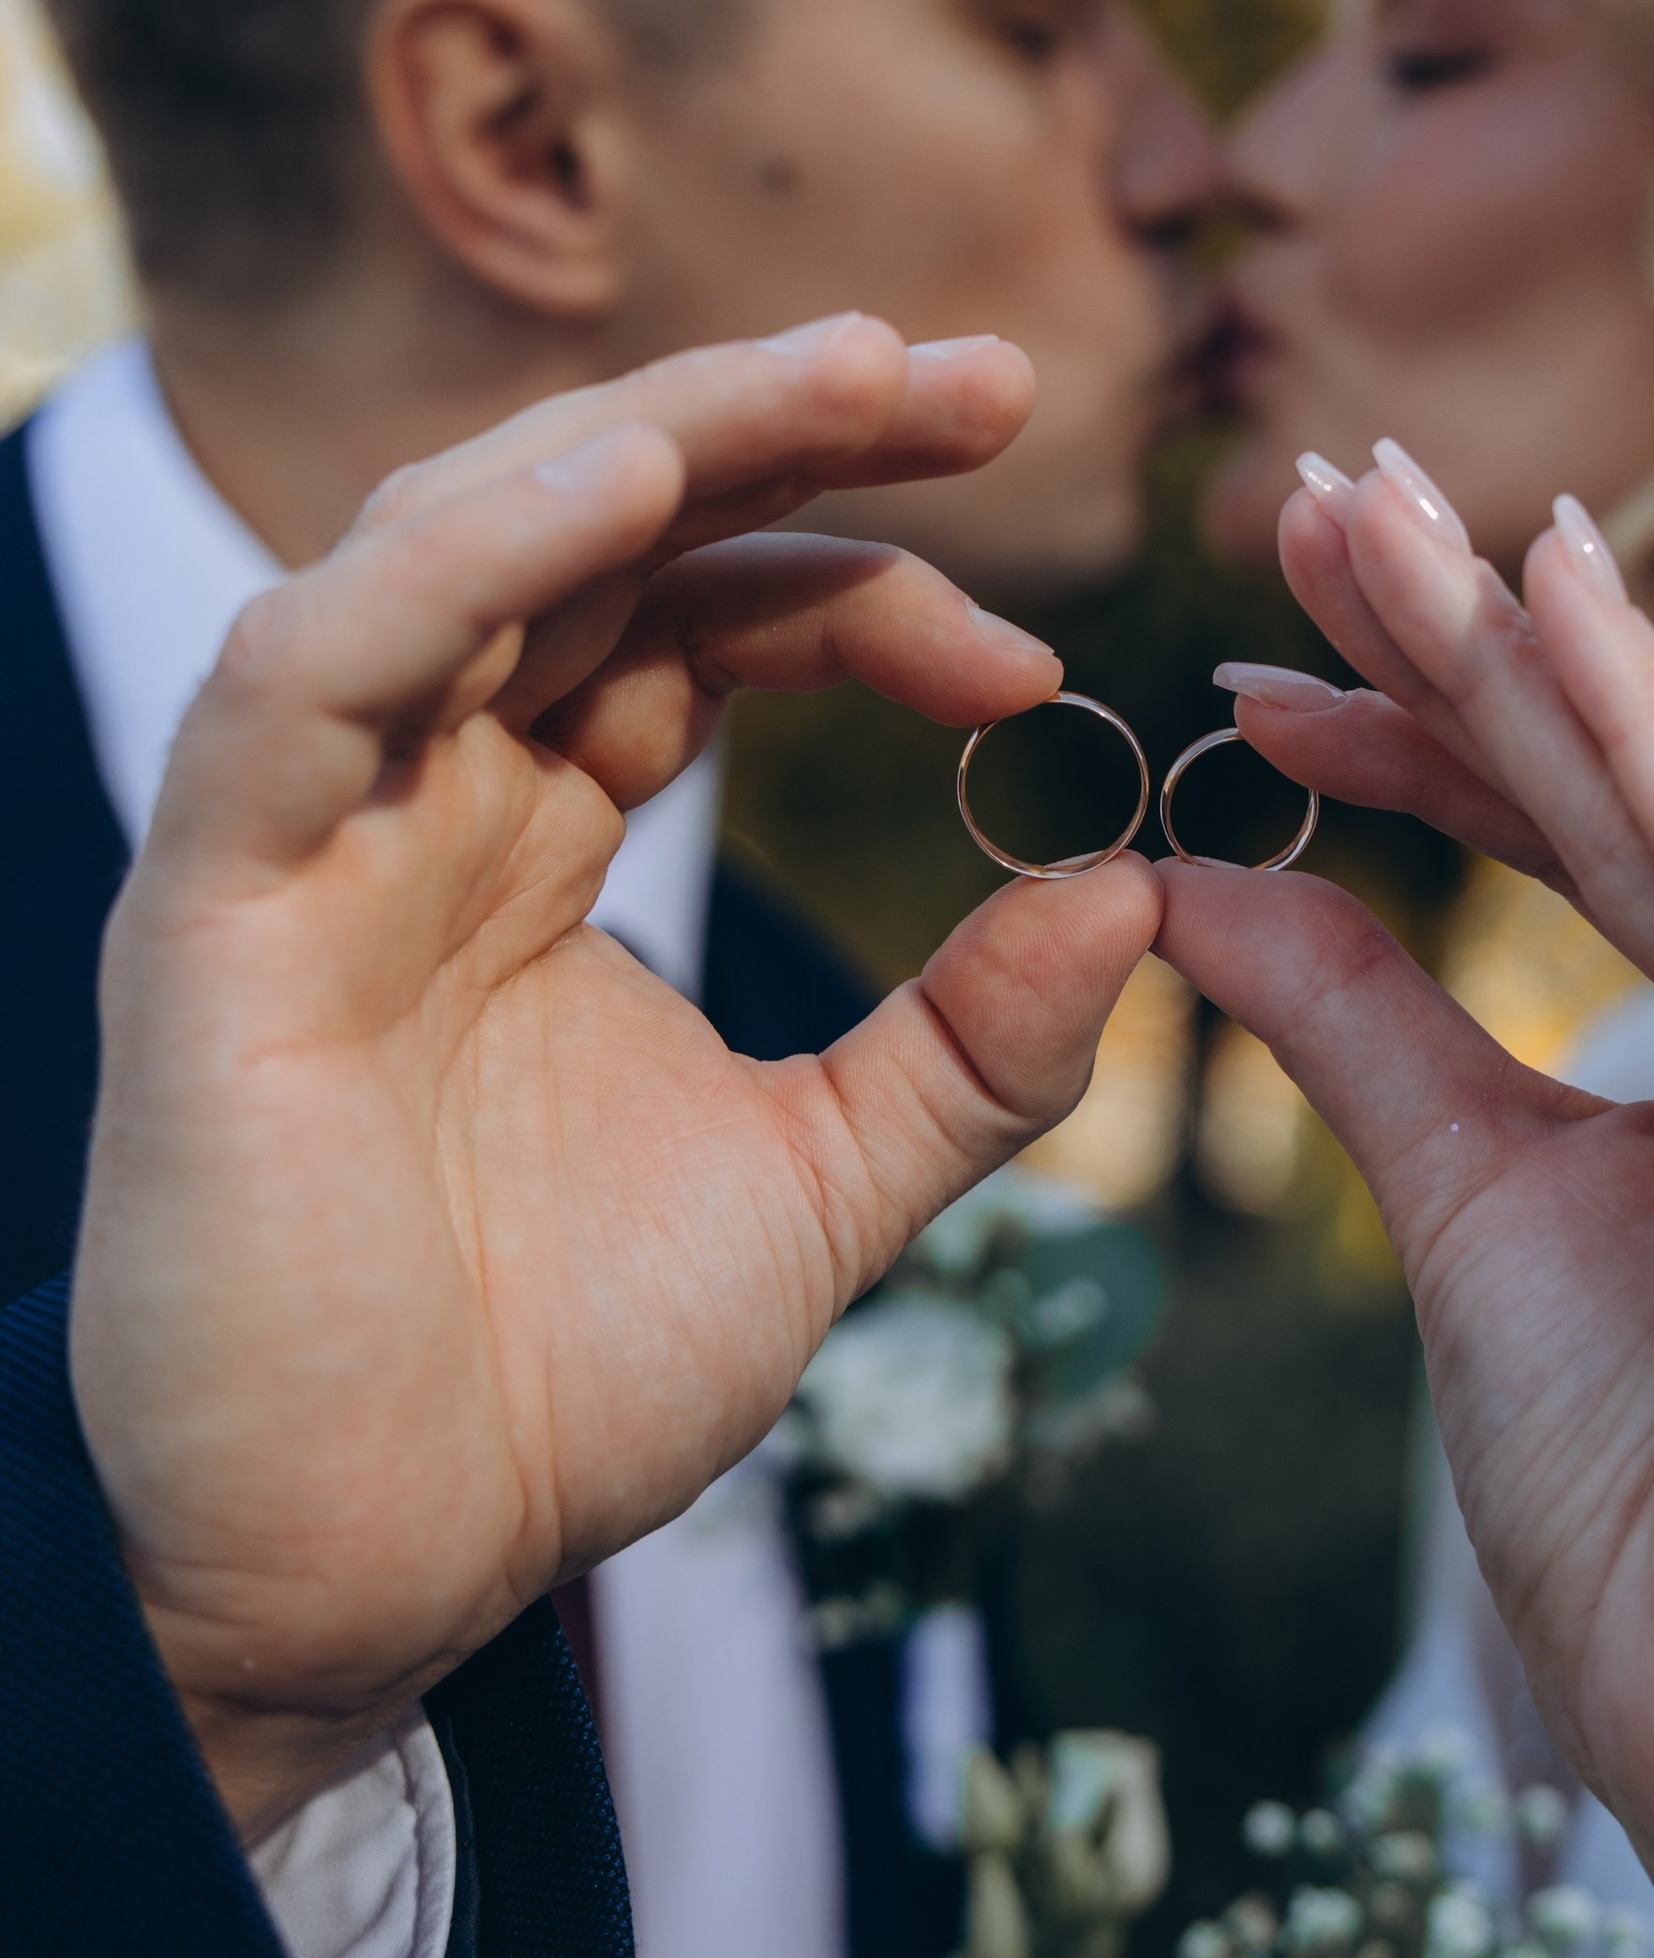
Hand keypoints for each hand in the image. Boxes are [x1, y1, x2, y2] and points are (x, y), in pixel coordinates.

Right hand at [71, 321, 1159, 1839]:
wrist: (367, 1580)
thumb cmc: (550, 1378)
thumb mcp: (821, 1187)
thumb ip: (972, 1049)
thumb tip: (1136, 889)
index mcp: (545, 826)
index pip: (705, 614)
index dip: (870, 583)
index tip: (1042, 647)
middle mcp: (430, 788)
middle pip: (598, 522)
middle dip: (788, 423)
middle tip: (986, 380)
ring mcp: (315, 831)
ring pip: (455, 538)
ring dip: (645, 433)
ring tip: (837, 377)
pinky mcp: (212, 906)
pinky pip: (309, 676)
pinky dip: (455, 566)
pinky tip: (617, 493)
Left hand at [1154, 464, 1653, 1957]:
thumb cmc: (1649, 1506)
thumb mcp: (1474, 1209)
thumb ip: (1367, 1026)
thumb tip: (1202, 873)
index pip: (1609, 834)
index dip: (1447, 720)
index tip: (1279, 631)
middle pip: (1639, 786)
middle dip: (1461, 631)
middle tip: (1309, 481)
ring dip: (1502, 649)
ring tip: (1346, 509)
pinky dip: (1626, 735)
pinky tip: (1529, 602)